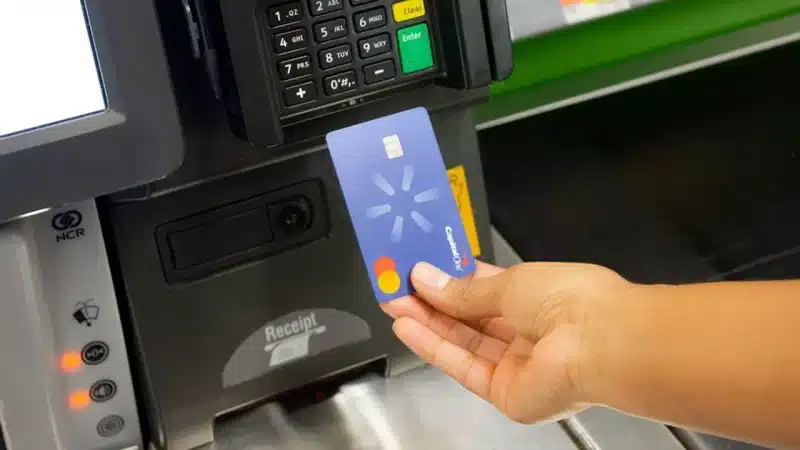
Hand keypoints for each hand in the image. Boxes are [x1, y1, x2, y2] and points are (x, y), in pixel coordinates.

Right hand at [381, 260, 635, 423]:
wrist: (600, 342)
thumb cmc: (571, 300)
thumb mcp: (509, 281)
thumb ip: (463, 288)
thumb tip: (426, 278)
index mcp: (537, 298)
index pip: (484, 288)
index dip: (449, 279)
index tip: (418, 268)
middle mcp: (527, 332)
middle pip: (469, 318)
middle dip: (431, 300)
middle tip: (395, 283)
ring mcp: (516, 365)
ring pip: (462, 342)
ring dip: (426, 322)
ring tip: (392, 301)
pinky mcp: (505, 392)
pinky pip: (463, 367)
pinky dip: (433, 346)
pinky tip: (407, 327)